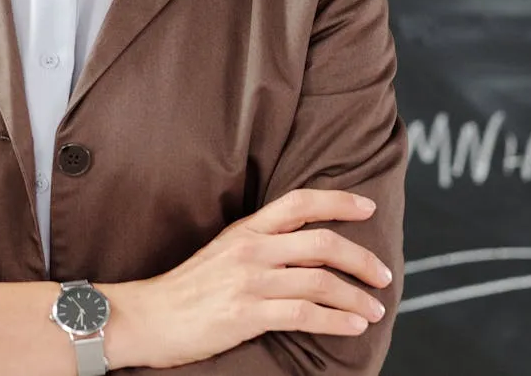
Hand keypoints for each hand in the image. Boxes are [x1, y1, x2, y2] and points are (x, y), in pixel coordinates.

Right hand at [127, 189, 392, 368]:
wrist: (147, 317)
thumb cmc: (185, 290)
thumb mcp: (221, 252)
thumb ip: (258, 245)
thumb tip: (301, 250)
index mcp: (245, 230)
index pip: (299, 203)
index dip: (338, 201)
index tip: (368, 207)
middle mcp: (250, 250)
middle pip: (322, 243)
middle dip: (361, 259)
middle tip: (383, 274)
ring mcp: (248, 282)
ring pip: (320, 282)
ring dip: (355, 298)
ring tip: (373, 310)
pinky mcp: (245, 314)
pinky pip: (304, 315)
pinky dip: (336, 322)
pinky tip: (352, 328)